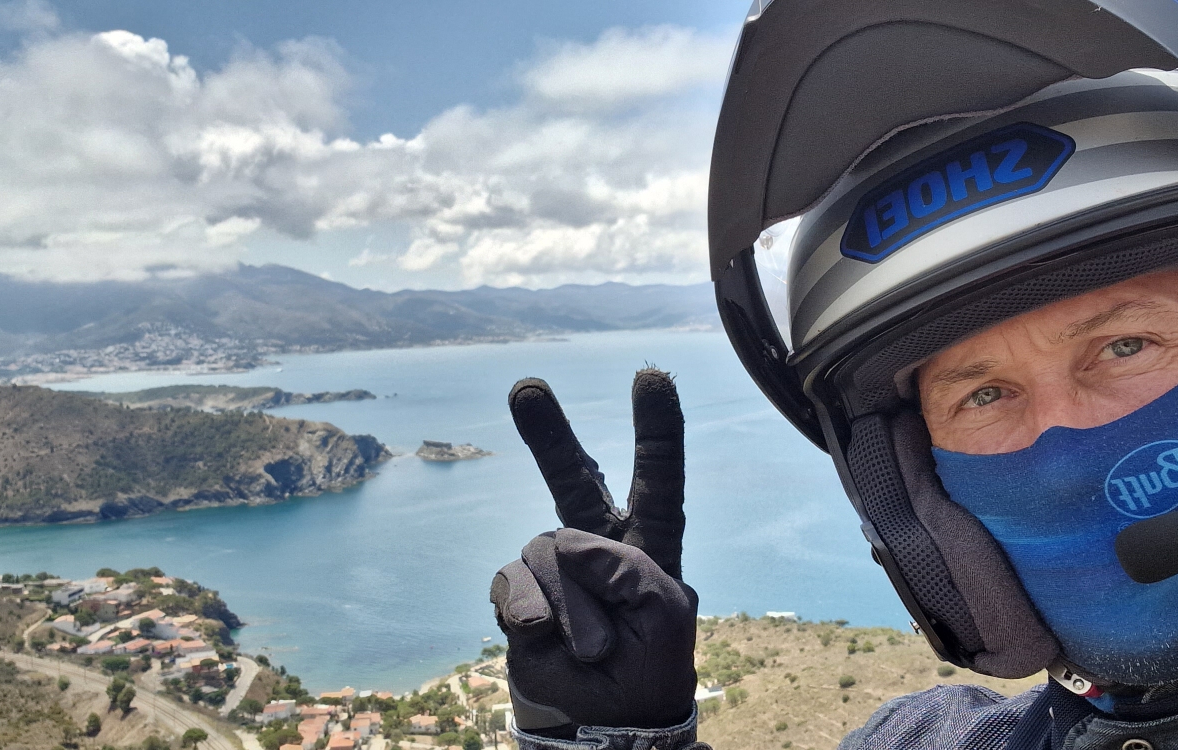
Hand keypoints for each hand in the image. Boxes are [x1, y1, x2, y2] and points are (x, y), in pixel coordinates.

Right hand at [490, 368, 698, 734]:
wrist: (602, 732)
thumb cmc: (648, 674)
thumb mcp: (664, 618)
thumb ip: (627, 567)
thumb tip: (565, 542)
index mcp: (650, 548)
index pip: (658, 480)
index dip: (657, 429)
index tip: (650, 375)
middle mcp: (598, 548)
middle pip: (574, 480)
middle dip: (550, 435)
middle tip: (527, 387)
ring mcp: (554, 572)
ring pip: (547, 550)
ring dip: (573, 605)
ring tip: (593, 648)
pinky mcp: (518, 598)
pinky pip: (513, 582)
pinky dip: (531, 610)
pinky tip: (542, 636)